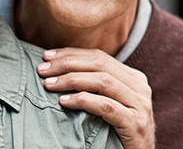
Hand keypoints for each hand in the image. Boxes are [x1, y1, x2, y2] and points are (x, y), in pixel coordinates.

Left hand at [37, 48, 154, 148]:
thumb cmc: (118, 129)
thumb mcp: (109, 100)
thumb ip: (94, 83)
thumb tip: (58, 66)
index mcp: (132, 76)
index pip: (97, 56)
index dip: (70, 54)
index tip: (47, 56)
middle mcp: (139, 86)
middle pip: (98, 64)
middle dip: (66, 64)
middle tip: (42, 69)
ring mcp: (140, 104)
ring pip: (101, 81)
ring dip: (70, 80)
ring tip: (49, 85)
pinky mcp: (136, 124)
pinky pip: (105, 106)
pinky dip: (82, 100)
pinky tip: (64, 102)